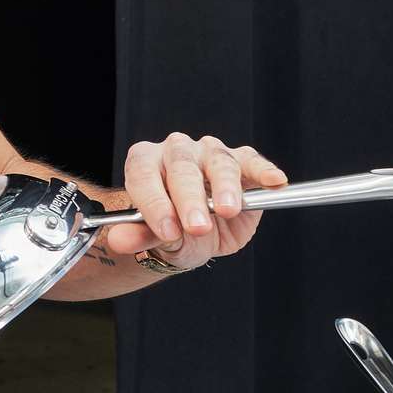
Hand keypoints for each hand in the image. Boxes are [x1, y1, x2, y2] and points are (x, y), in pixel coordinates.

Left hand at [103, 132, 288, 268]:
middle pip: (181, 168)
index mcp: (145, 163)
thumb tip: (118, 241)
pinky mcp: (242, 161)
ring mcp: (209, 152)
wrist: (197, 233)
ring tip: (228, 209)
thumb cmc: (173, 229)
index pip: (144, 175)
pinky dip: (264, 170)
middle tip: (196, 227)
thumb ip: (140, 236)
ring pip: (217, 162)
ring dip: (224, 186)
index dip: (154, 202)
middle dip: (189, 199)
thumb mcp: (158, 239)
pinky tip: (274, 181)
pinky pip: (252, 162)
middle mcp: (176, 150)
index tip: (166, 230)